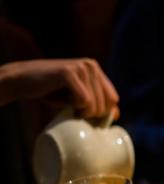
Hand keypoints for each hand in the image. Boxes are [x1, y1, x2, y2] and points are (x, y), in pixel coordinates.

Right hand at [0, 58, 118, 117]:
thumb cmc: (51, 91)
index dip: (103, 111)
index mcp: (96, 69)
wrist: (23, 80)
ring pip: (94, 105)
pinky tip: (60, 95)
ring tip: (64, 98)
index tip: (85, 111)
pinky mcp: (70, 73)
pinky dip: (71, 105)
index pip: (113, 99)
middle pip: (105, 105)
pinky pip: (83, 101)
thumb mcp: (79, 97)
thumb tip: (117, 114)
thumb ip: (97, 102)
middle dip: (88, 113)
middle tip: (70, 104)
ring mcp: (81, 67)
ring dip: (78, 109)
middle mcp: (91, 65)